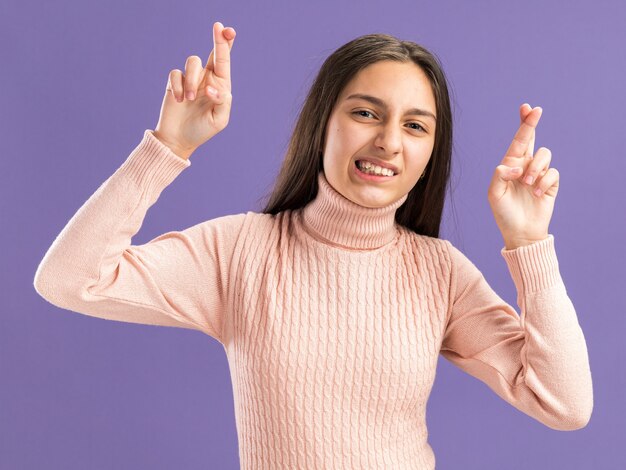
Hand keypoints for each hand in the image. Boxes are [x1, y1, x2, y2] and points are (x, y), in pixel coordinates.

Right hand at [153, 21, 235, 159]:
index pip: (224, 62)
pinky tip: (178, 101)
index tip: (228, 30)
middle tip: (219, 27)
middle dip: (218, 40)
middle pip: (212, 53)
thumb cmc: (202, 131)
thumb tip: (214, 87)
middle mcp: (206, 79)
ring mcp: (190, 79)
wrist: (178, 139)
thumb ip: (222, 102)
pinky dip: (178, 87)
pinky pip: (176, 74)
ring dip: (192, 80)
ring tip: (190, 99)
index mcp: (220, 86)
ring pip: (192, 62)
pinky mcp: (174, 83)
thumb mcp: (219, 120)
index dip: (226, 44)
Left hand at [487, 104, 559, 249]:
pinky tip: (536, 193)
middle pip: (532, 139)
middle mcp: (525, 166)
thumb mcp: (495, 193)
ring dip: (535, 167)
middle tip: (536, 110)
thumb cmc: (504, 213)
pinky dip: (543, 181)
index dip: (523, 124)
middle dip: (532, 123)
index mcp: (510, 165)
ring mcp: (539, 174)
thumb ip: (500, 174)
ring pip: (544, 155)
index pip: (517, 141)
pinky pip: (552, 172)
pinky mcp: (551, 183)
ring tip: (527, 183)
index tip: (527, 108)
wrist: (520, 232)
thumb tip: (516, 166)